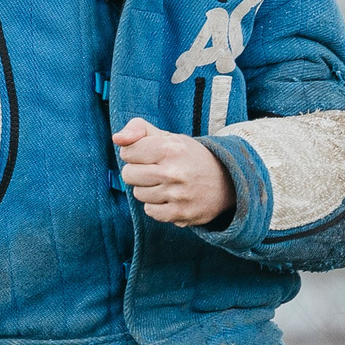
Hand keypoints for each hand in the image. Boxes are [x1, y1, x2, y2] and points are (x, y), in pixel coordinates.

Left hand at [114, 118, 233, 227]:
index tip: (149, 154)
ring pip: (138, 194)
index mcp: (170, 148)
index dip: (135, 152)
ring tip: (165, 183)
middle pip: (128, 174)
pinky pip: (150, 211)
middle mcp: (173, 172)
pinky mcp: (180, 214)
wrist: (227, 182)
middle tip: (155, 170)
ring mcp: (177, 196)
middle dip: (138, 171)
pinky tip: (169, 197)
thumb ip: (139, 130)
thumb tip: (117, 139)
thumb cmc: (190, 157)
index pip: (128, 151)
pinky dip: (156, 206)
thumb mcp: (169, 137)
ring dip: (147, 189)